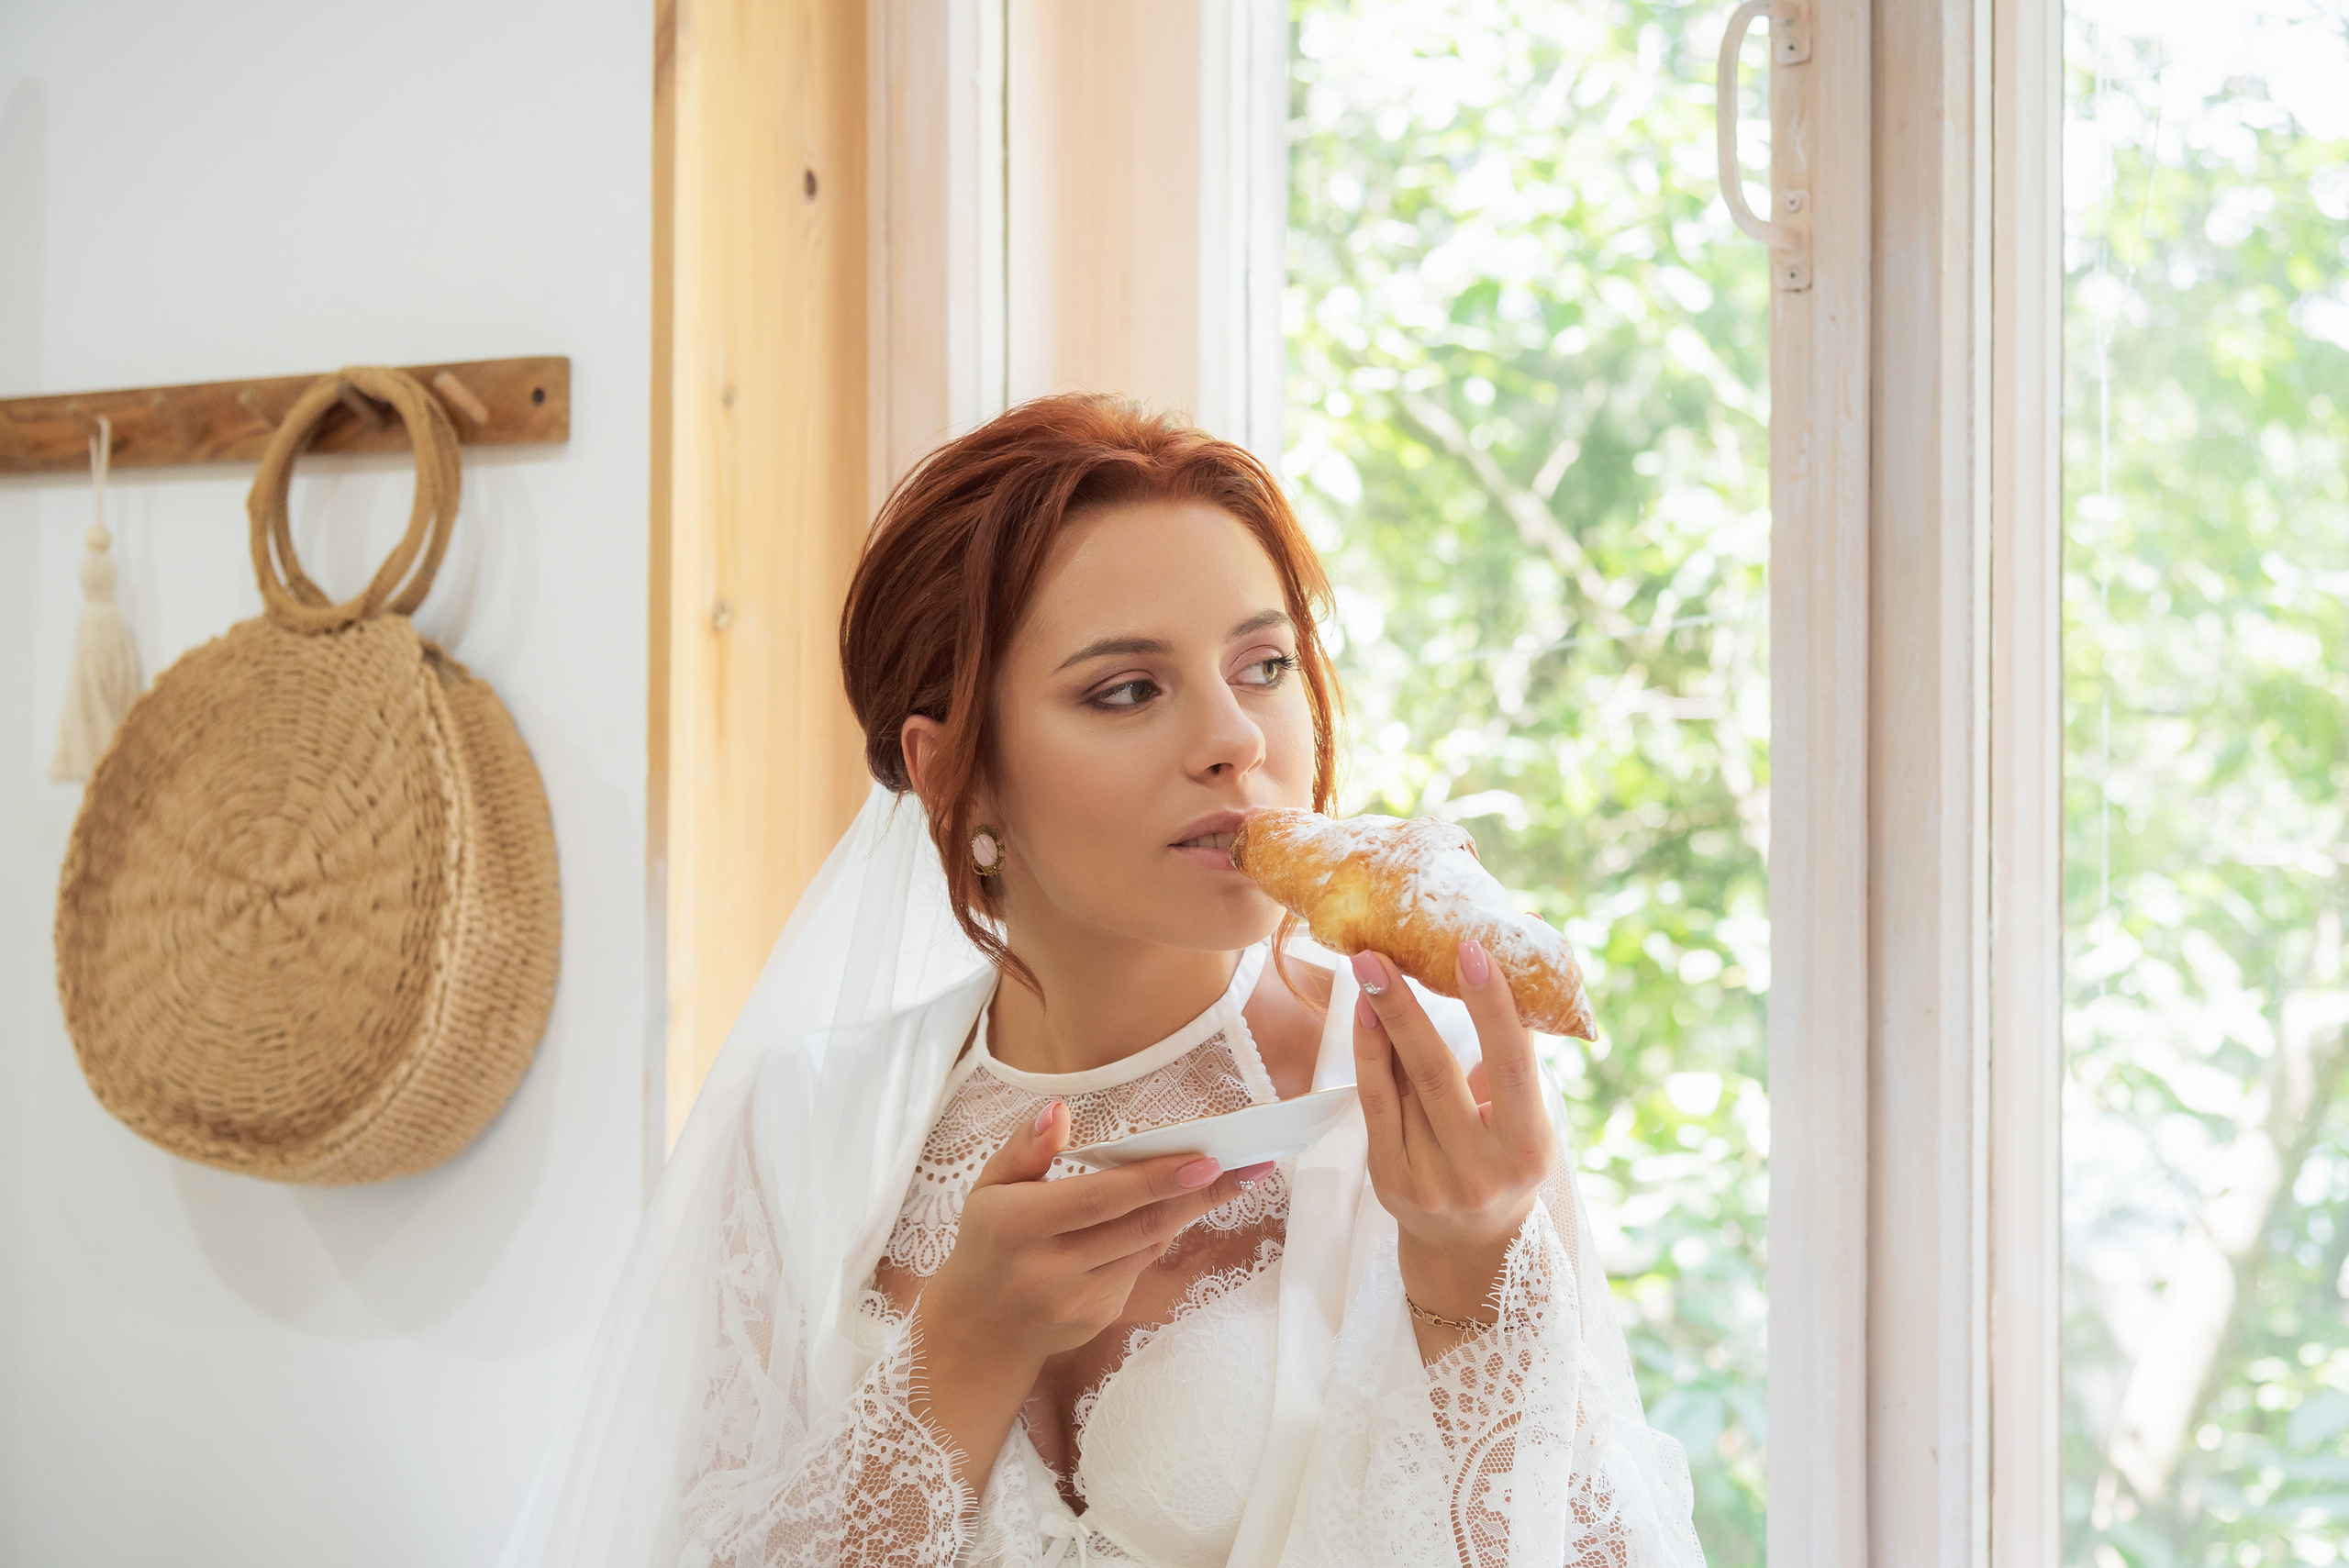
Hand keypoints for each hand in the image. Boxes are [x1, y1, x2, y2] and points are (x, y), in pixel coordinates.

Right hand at [908, 1099, 1272, 1486]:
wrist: (979, 1330)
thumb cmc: (987, 1244)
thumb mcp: (989, 1188)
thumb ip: (1025, 1149)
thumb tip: (1061, 1110)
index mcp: (1018, 1226)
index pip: (1098, 1199)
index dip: (1154, 1180)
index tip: (1206, 1161)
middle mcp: (1051, 1268)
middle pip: (1139, 1225)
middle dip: (1199, 1193)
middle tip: (1247, 1164)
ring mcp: (1079, 1300)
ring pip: (1148, 1246)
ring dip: (1191, 1210)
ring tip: (1234, 1178)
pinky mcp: (1099, 1318)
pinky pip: (1140, 1266)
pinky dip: (1161, 1233)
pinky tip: (1178, 1207)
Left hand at [1351, 941, 1559, 1331]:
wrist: (1472, 1244)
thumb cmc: (1506, 1158)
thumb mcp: (1526, 1119)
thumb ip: (1512, 1054)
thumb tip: (1511, 955)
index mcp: (1528, 1147)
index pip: (1512, 1065)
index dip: (1492, 1007)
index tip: (1472, 950)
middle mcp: (1480, 1169)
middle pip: (1436, 1072)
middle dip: (1406, 1007)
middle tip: (1381, 952)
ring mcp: (1431, 1181)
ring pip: (1400, 1085)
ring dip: (1382, 1020)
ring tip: (1368, 968)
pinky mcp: (1391, 1183)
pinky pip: (1374, 1106)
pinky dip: (1370, 1056)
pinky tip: (1365, 1016)